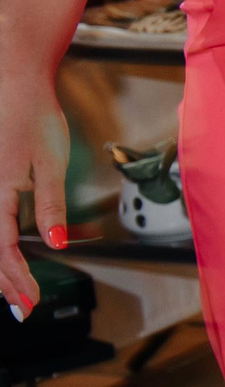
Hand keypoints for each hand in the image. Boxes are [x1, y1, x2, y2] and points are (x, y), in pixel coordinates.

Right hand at [0, 71, 68, 319]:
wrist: (11, 80)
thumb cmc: (33, 115)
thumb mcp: (51, 162)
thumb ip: (51, 205)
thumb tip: (56, 244)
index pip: (1, 248)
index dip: (15, 279)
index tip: (30, 301)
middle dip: (3, 281)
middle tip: (23, 307)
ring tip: (12, 290)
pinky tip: (2, 256)